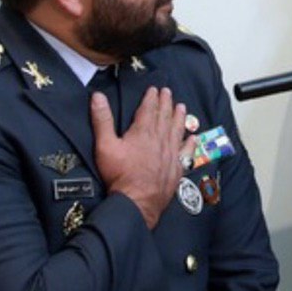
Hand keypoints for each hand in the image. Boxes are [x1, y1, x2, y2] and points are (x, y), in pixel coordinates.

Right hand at [91, 86, 186, 228]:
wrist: (137, 201)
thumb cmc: (119, 175)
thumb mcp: (105, 146)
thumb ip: (102, 120)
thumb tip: (97, 96)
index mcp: (143, 132)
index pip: (149, 109)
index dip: (151, 98)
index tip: (154, 89)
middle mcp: (160, 140)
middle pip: (165, 117)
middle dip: (166, 103)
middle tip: (168, 92)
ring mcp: (171, 154)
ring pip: (177, 130)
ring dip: (179, 117)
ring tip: (182, 107)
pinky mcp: (177, 168)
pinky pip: (186, 152)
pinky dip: (190, 143)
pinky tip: (193, 137)